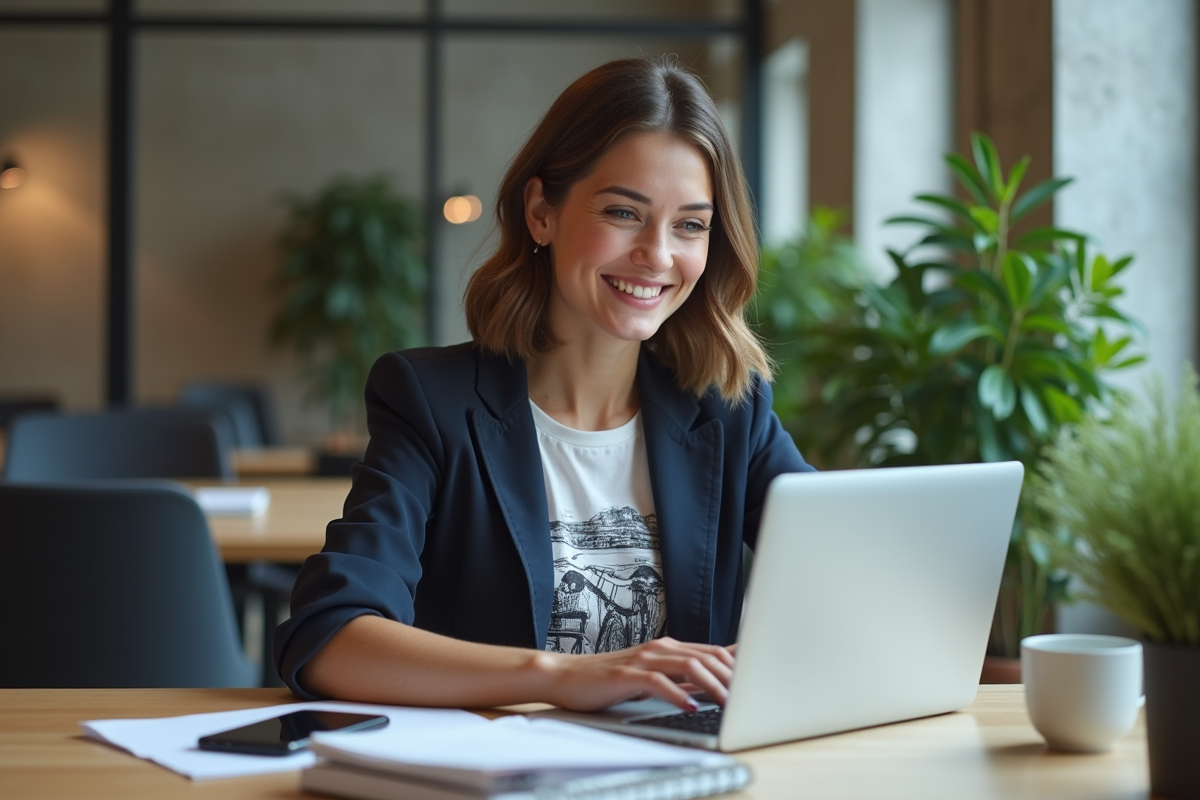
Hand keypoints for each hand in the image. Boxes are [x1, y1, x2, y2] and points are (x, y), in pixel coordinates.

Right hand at [538, 637, 735, 711]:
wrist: (566, 676)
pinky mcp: (627, 674)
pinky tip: (690, 707)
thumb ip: (681, 676)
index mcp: (667, 647)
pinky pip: (658, 682)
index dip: (738, 666)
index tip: (759, 681)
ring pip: (688, 666)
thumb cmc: (609, 679)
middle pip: (707, 657)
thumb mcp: (651, 676)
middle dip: (733, 677)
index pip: (713, 652)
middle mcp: (659, 648)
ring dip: (713, 686)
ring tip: (729, 703)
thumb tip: (714, 683)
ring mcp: (643, 659)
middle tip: (752, 697)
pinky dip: (678, 694)